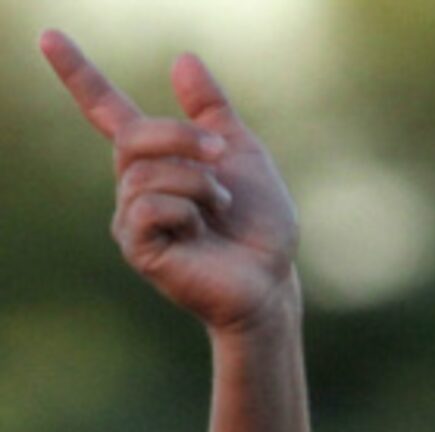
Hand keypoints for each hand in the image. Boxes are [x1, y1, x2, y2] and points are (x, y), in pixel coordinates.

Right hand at [40, 29, 298, 332]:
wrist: (272, 279)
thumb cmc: (260, 225)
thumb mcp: (243, 154)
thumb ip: (212, 110)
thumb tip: (182, 59)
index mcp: (156, 158)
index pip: (106, 110)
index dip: (79, 75)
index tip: (51, 39)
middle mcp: (135, 185)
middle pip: (133, 137)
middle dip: (182, 138)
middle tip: (220, 155)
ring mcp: (132, 218)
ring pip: (145, 174)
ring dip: (196, 184)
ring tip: (222, 208)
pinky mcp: (137, 248)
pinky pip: (148, 207)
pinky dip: (184, 211)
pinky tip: (201, 231)